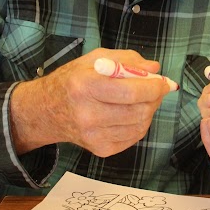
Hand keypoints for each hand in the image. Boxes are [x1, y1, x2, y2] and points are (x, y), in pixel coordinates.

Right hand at [10, 48, 170, 157]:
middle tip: (156, 89)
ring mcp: (93, 136)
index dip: (155, 87)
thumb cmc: (72, 80)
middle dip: (155, 98)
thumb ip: (127, 60)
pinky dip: (140, 124)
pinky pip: (134, 137)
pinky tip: (131, 114)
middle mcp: (88, 115)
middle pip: (139, 111)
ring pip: (140, 125)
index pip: (132, 92)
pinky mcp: (100, 149)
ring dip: (149, 110)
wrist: (45, 111)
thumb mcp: (95, 59)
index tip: (164, 82)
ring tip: (141, 100)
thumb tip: (154, 69)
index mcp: (86, 87)